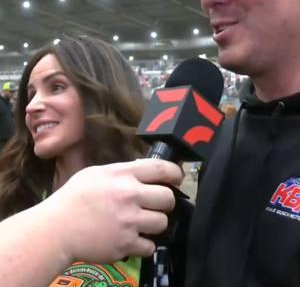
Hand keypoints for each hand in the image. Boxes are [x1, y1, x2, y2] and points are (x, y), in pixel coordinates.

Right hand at [45, 159, 182, 263]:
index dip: (175, 173)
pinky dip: (144, 244)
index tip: (177, 178)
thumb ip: (122, 171)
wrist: (57, 228)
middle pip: (168, 198)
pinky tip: (133, 239)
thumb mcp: (97, 173)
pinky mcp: (126, 245)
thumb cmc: (74, 197)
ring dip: (156, 224)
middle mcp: (130, 196)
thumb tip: (144, 171)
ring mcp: (129, 222)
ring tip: (143, 223)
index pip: (161, 169)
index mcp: (123, 175)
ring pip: (163, 223)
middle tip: (157, 205)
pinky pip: (150, 246)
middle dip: (166, 202)